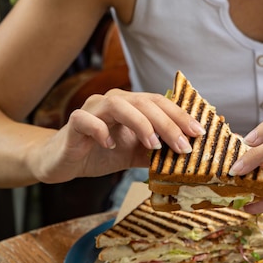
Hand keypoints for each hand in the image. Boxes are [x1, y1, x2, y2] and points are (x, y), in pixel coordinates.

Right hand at [27, 89, 205, 182]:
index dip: (180, 115)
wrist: (63, 161)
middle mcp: (113, 101)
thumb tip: (187, 157)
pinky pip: (87, 120)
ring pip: (119, 105)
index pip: (160, 103)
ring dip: (140, 123)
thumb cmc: (101, 152)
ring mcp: (93, 110)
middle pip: (144, 102)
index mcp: (131, 106)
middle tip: (183, 145)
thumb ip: (157, 152)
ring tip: (153, 145)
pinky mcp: (74, 123)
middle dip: (168, 123)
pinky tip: (111, 144)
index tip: (199, 132)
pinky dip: (101, 130)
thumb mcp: (136, 154)